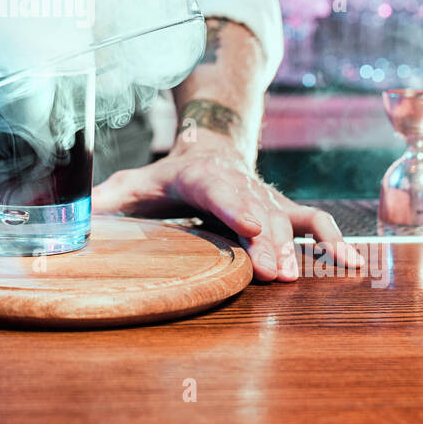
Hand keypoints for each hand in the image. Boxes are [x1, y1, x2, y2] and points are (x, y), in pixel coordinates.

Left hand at [92, 134, 364, 281]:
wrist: (210, 148)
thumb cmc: (166, 176)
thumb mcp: (132, 184)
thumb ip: (105, 202)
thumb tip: (70, 219)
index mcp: (200, 177)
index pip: (218, 189)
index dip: (236, 207)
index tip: (252, 228)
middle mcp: (240, 185)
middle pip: (258, 211)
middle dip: (269, 242)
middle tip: (276, 273)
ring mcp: (266, 198)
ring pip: (288, 218)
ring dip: (297, 246)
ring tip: (300, 276)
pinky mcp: (285, 210)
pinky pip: (315, 223)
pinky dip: (335, 241)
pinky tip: (352, 265)